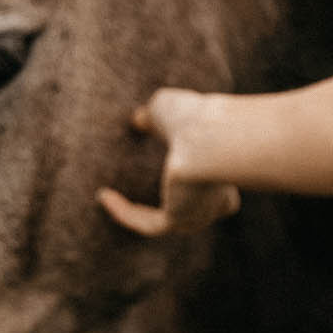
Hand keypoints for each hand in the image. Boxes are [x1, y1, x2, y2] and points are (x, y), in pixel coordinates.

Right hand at [99, 91, 242, 237]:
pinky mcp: (178, 220)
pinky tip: (104, 195)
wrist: (207, 136)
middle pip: (194, 212)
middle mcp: (217, 200)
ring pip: (165, 221)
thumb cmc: (197, 118)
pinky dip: (123, 211)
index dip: (193, 184)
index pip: (219, 193)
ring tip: (107, 195)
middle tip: (132, 191)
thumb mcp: (169, 109)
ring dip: (134, 210)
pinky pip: (147, 223)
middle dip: (168, 206)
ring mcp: (198, 214)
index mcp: (228, 175)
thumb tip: (139, 117)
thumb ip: (155, 115)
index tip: (166, 172)